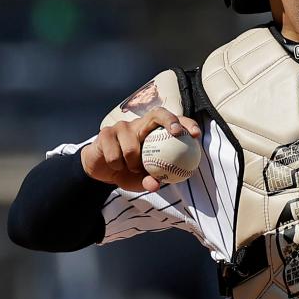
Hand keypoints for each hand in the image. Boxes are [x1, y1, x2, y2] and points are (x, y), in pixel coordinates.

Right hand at [82, 107, 201, 192]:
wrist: (102, 169)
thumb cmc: (129, 171)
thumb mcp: (142, 179)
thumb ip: (151, 180)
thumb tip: (157, 185)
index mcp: (154, 132)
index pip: (175, 122)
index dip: (187, 124)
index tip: (196, 135)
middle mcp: (140, 124)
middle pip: (158, 113)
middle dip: (170, 120)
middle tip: (177, 133)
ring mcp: (122, 126)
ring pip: (132, 146)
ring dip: (132, 163)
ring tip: (132, 167)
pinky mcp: (106, 132)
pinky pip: (115, 154)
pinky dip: (116, 165)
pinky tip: (115, 165)